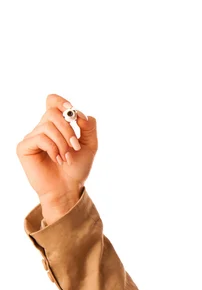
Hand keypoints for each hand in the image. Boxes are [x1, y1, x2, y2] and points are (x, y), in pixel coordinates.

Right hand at [16, 94, 97, 222]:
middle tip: (75, 146)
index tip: (71, 110)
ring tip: (67, 157)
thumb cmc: (77, 168)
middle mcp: (43, 128)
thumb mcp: (90, 145)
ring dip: (63, 143)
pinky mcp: (24, 147)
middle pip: (52, 112)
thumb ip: (89, 128)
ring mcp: (32, 136)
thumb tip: (79, 113)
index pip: (52, 101)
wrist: (68, 188)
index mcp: (57, 125)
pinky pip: (40, 138)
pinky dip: (53, 148)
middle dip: (68, 129)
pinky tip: (57, 160)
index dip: (61, 101)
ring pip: (48, 126)